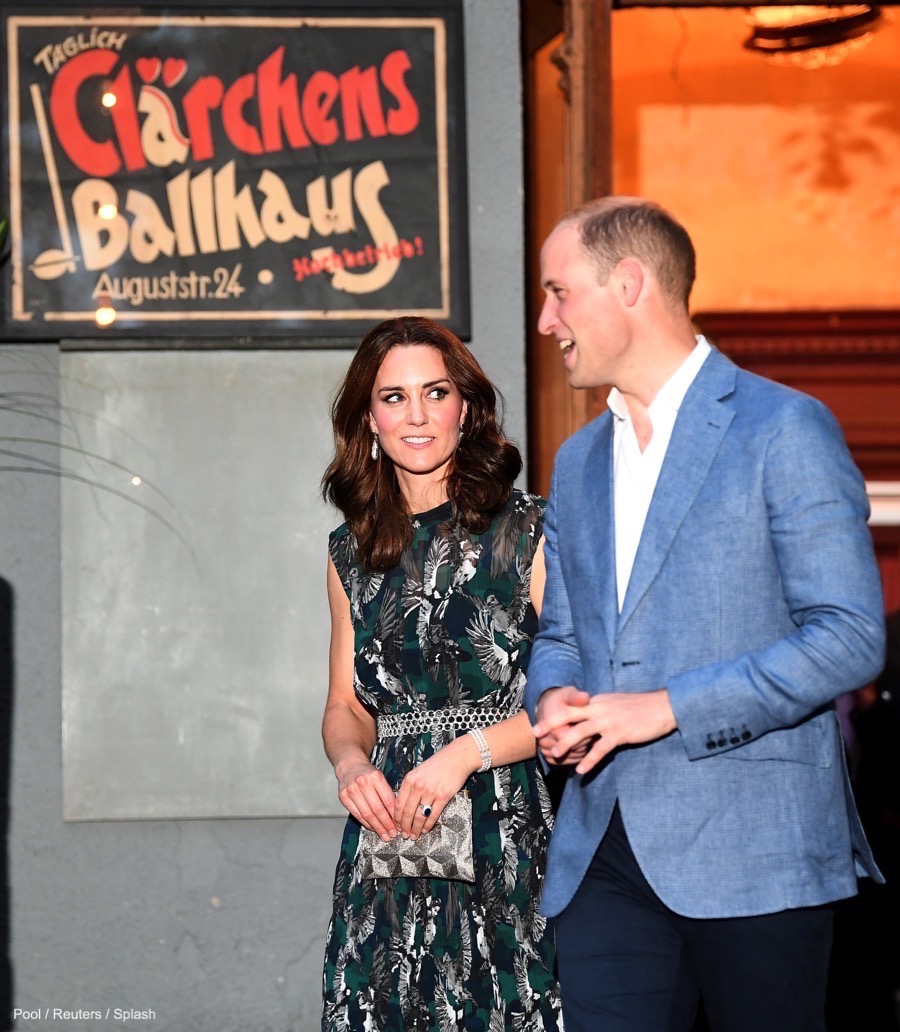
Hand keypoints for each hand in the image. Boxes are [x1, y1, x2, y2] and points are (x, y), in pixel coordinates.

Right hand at [336, 760, 397, 840]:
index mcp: (375, 777)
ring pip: (367, 814)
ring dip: (377, 827)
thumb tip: (397, 814)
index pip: (388, 800)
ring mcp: (352, 790)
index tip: (400, 824)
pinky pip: (357, 814)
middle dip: (387, 824)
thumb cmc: (367, 772)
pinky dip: (366, 823)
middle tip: (393, 833)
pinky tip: (372, 827)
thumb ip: (387, 793)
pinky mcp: (344, 797)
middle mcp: (363, 783)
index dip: (395, 815)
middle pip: (377, 809)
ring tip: (384, 834)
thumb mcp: (380, 777)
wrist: (349, 765)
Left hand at [394, 743, 473, 839]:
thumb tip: (403, 805)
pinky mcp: (443, 797)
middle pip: (407, 812)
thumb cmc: (438, 764)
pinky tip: (426, 829)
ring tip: (414, 835)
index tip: (397, 825)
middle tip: (404, 835)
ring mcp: (431, 792)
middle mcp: (418, 786)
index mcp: (410, 779)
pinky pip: (433, 815)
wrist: (456, 758)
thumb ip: (410, 786)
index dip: (397, 818)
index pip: (398, 804)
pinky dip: (428, 825)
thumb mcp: (418, 771)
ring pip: (419, 816)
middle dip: (405, 827)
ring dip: (416, 829)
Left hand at [533, 689, 676, 774]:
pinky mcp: (620, 733)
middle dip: (550, 724)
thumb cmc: (640, 707)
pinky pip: (600, 748)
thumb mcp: (616, 704)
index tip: (542, 720)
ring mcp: (609, 720)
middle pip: (568, 714)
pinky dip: (589, 760)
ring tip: (555, 756)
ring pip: (580, 732)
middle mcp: (599, 707)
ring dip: (565, 744)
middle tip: (536, 734)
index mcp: (597, 700)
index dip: (555, 713)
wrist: (663, 707)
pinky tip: (581, 770)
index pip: (571, 706)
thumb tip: (589, 716)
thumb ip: (600, 709)